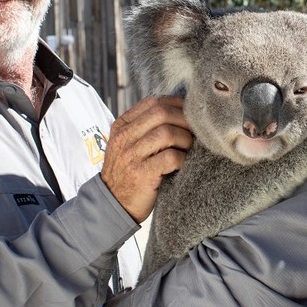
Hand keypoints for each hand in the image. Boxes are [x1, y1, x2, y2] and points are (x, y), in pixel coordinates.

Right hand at [101, 96, 191, 221]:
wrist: (112, 204)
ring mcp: (132, 155)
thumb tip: (180, 111)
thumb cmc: (128, 172)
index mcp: (122, 125)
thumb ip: (146, 127)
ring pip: (167, 133)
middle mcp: (125, 137)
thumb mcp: (128, 144)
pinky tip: (183, 164)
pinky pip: (170, 157)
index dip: (176, 104)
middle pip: (161, 113)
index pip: (153, 102)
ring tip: (188, 149)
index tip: (190, 112)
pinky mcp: (142, 174)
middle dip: (184, 120)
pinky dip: (182, 159)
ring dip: (185, 139)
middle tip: (194, 132)